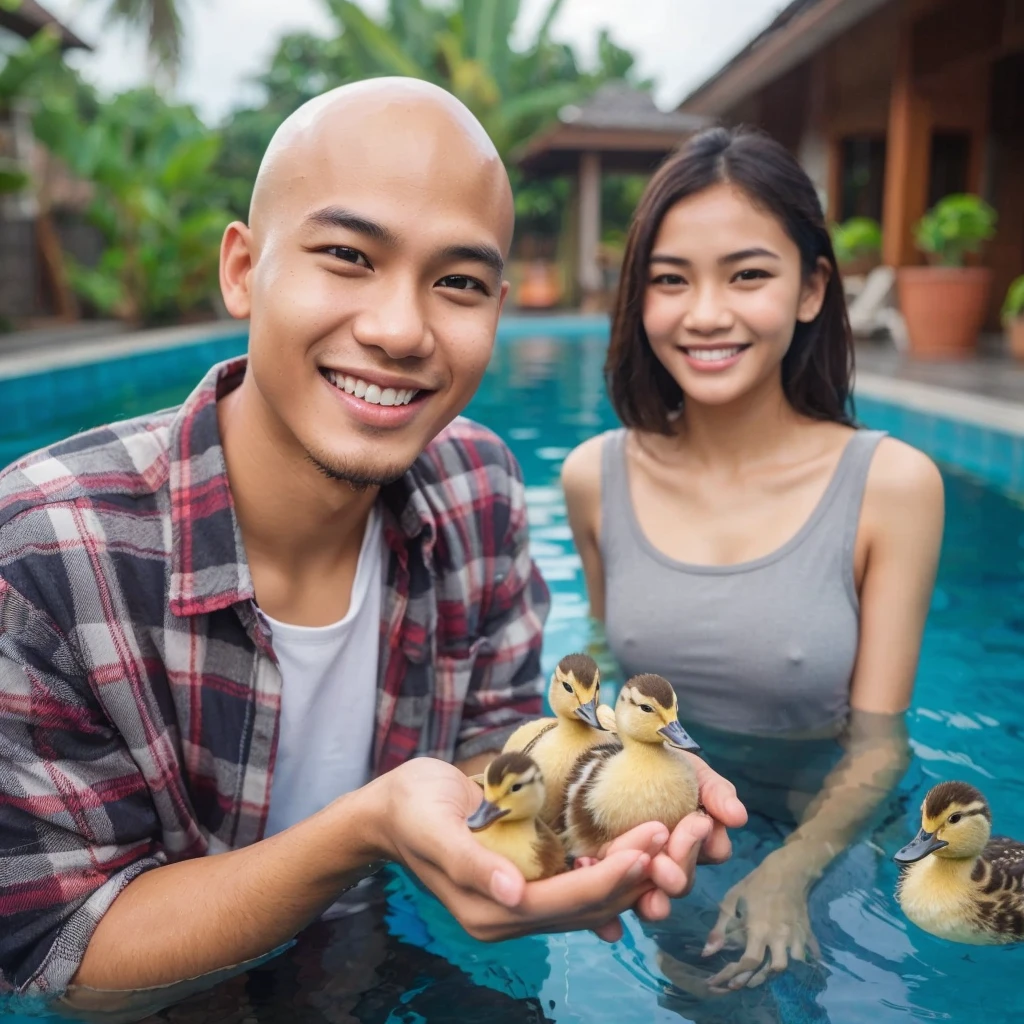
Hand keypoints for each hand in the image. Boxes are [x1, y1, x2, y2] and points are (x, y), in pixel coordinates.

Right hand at [363, 757, 667, 942]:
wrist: (391, 810)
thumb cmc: (411, 808)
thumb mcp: (433, 826)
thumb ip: (470, 863)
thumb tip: (512, 895)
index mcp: (489, 908)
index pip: (565, 901)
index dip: (611, 875)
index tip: (650, 844)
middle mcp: (511, 913)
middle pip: (589, 905)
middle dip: (637, 873)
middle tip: (679, 834)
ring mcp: (522, 900)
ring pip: (592, 899)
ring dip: (634, 872)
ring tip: (673, 836)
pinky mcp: (529, 880)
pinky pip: (581, 885)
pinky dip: (613, 870)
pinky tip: (645, 854)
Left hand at [575, 756, 746, 933]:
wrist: (609, 757)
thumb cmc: (659, 766)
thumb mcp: (691, 772)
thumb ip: (716, 792)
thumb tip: (738, 817)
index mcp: (696, 840)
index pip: (714, 851)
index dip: (706, 842)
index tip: (697, 823)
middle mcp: (671, 863)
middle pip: (683, 881)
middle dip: (678, 870)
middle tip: (665, 857)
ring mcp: (639, 873)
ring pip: (652, 901)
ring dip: (652, 898)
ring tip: (646, 881)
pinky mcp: (607, 876)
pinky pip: (610, 899)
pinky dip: (611, 903)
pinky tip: (600, 877)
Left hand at [701, 848, 819, 991]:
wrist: (788, 871)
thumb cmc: (755, 884)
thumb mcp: (731, 901)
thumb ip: (720, 929)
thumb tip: (707, 953)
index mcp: (759, 930)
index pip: (749, 962)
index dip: (734, 975)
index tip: (722, 983)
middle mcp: (779, 938)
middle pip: (771, 970)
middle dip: (755, 980)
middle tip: (741, 984)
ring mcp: (795, 937)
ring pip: (790, 966)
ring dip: (776, 973)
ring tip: (762, 975)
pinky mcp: (807, 934)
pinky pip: (807, 955)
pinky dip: (800, 963)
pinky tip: (792, 965)